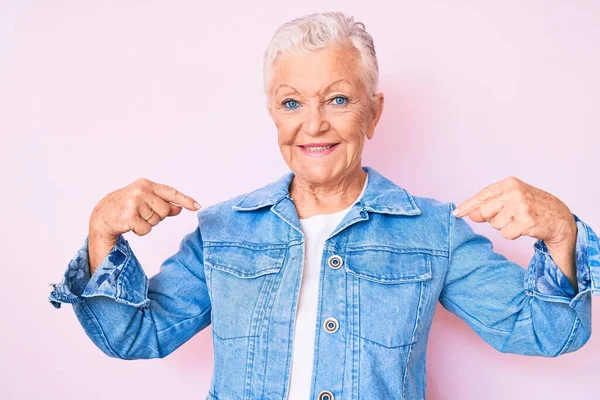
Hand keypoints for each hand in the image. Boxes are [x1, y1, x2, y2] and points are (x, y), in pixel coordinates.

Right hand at [89, 178, 200, 241]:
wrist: (102, 215)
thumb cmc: (125, 207)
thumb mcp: (144, 200)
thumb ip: (162, 203)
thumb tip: (179, 209)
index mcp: (146, 184)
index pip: (171, 192)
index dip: (185, 200)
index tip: (197, 206)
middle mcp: (141, 190)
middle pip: (165, 211)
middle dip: (157, 217)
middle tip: (142, 214)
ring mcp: (135, 202)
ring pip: (156, 221)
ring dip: (147, 224)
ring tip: (134, 218)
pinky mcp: (129, 216)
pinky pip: (147, 229)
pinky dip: (140, 231)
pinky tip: (130, 225)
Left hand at [452, 176, 577, 291]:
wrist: (560, 217)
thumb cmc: (532, 205)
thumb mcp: (513, 195)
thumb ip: (491, 201)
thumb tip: (468, 213)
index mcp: (509, 183)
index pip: (482, 196)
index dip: (467, 206)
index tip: (456, 213)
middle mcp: (514, 193)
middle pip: (484, 212)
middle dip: (488, 218)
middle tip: (504, 216)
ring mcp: (520, 207)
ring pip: (495, 225)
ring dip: (504, 226)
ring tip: (518, 219)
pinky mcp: (526, 222)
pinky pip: (506, 234)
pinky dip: (512, 234)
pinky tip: (524, 227)